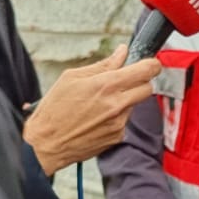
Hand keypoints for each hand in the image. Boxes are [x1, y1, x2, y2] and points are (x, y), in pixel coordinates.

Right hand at [23, 46, 160, 174]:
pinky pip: (124, 120)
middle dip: (140, 82)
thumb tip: (121, 53)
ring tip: (99, 103)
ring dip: (124, 100)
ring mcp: (119, 123)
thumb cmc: (54, 110)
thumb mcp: (72, 78)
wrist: (46, 144)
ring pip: (134, 104)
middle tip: (124, 81)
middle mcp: (117, 105)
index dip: (151, 64)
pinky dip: (116, 116)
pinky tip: (97, 117)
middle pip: (147, 88)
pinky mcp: (117, 137)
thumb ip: (102, 65)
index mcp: (106, 85)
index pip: (145, 71)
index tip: (150, 63)